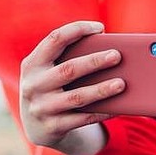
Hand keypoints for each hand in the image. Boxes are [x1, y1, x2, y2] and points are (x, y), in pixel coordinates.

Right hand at [20, 21, 124, 154]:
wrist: (37, 126)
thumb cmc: (54, 87)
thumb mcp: (51, 71)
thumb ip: (70, 57)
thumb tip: (110, 49)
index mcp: (33, 64)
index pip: (55, 39)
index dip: (77, 30)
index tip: (99, 27)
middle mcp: (33, 85)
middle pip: (69, 70)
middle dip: (95, 61)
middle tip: (117, 56)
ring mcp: (41, 108)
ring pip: (77, 97)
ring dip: (102, 90)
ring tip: (122, 83)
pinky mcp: (52, 127)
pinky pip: (83, 119)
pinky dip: (102, 112)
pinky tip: (119, 106)